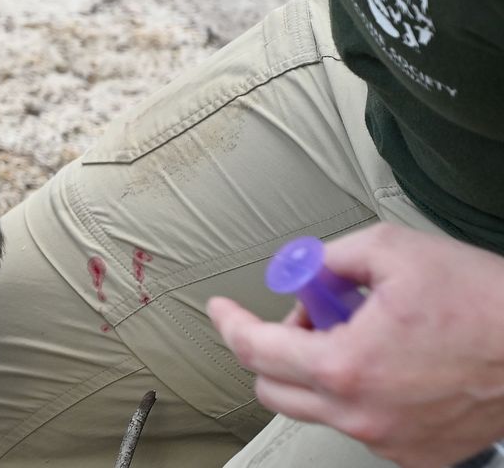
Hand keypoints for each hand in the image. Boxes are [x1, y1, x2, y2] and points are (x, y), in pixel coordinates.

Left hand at [210, 223, 503, 466]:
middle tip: (313, 316)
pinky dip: (361, 393)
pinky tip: (394, 363)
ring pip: (319, 407)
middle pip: (274, 386)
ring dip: (322, 369)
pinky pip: (363, 424)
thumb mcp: (394, 250)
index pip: (254, 348)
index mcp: (346, 366)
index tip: (221, 309)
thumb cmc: (487, 306)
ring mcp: (390, 440)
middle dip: (278, 346)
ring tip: (368, 334)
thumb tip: (307, 270)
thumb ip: (331, 258)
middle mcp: (363, 413)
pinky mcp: (418, 454)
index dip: (229, 321)